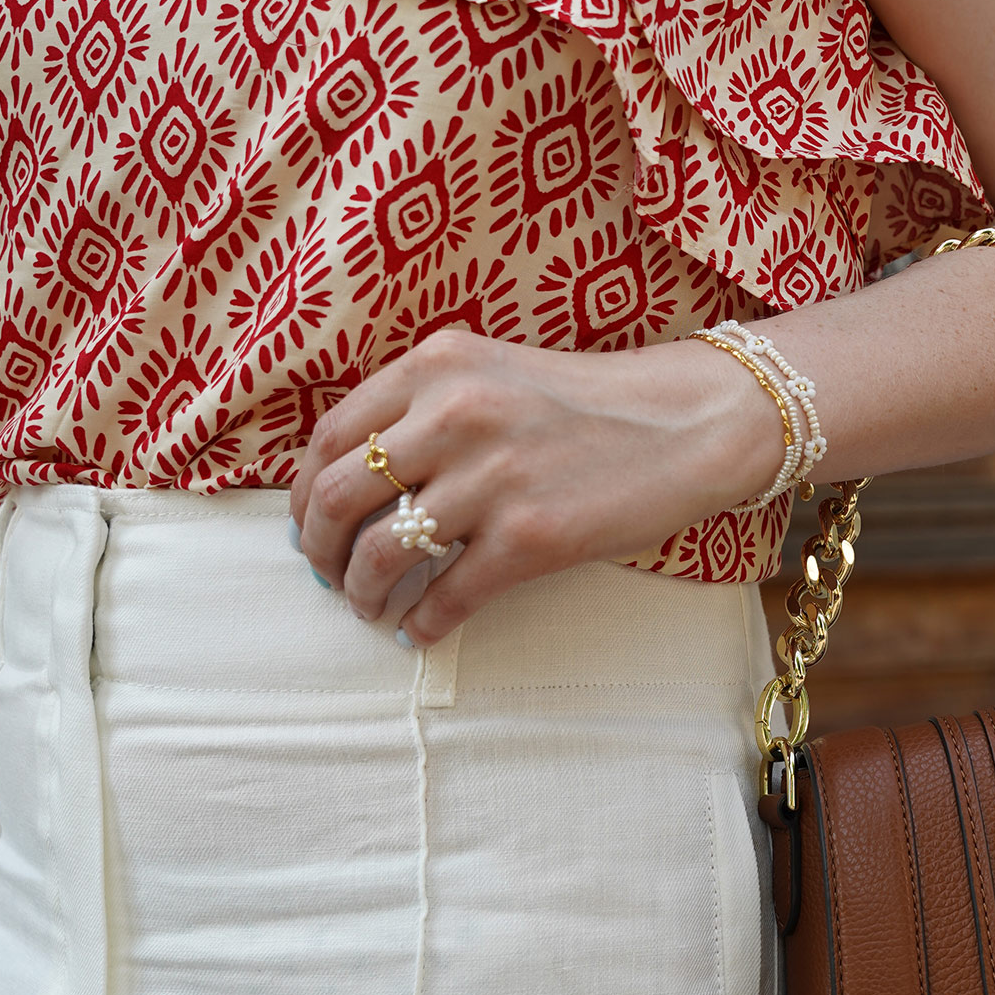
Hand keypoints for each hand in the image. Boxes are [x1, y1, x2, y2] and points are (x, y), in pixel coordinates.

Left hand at [288, 328, 780, 644]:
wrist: (690, 422)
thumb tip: (353, 481)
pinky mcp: (531, 537)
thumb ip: (424, 406)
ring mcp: (493, 478)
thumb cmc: (591, 403)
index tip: (308, 524)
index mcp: (437, 366)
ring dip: (363, 592)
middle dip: (319, 550)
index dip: (305, 493)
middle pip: (339, 497)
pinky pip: (447, 596)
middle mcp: (455, 414)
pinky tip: (422, 629)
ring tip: (370, 606)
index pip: (331, 436)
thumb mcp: (494, 372)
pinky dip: (424, 623)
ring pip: (383, 552)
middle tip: (326, 576)